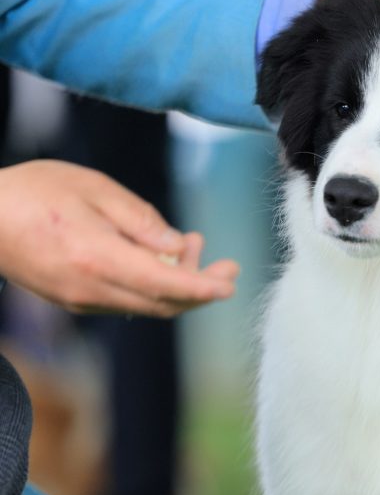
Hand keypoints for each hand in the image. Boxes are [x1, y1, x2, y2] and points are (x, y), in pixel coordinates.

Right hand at [0, 160, 238, 317]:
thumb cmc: (34, 191)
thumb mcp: (94, 188)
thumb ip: (141, 221)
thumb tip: (179, 248)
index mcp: (98, 258)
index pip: (166, 285)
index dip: (204, 287)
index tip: (230, 281)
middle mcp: (93, 289)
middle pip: (164, 303)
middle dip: (202, 288)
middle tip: (227, 266)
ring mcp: (84, 300)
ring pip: (148, 305)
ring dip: (179, 284)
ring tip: (191, 245)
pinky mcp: (77, 301)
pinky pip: (128, 301)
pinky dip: (153, 286)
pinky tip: (159, 257)